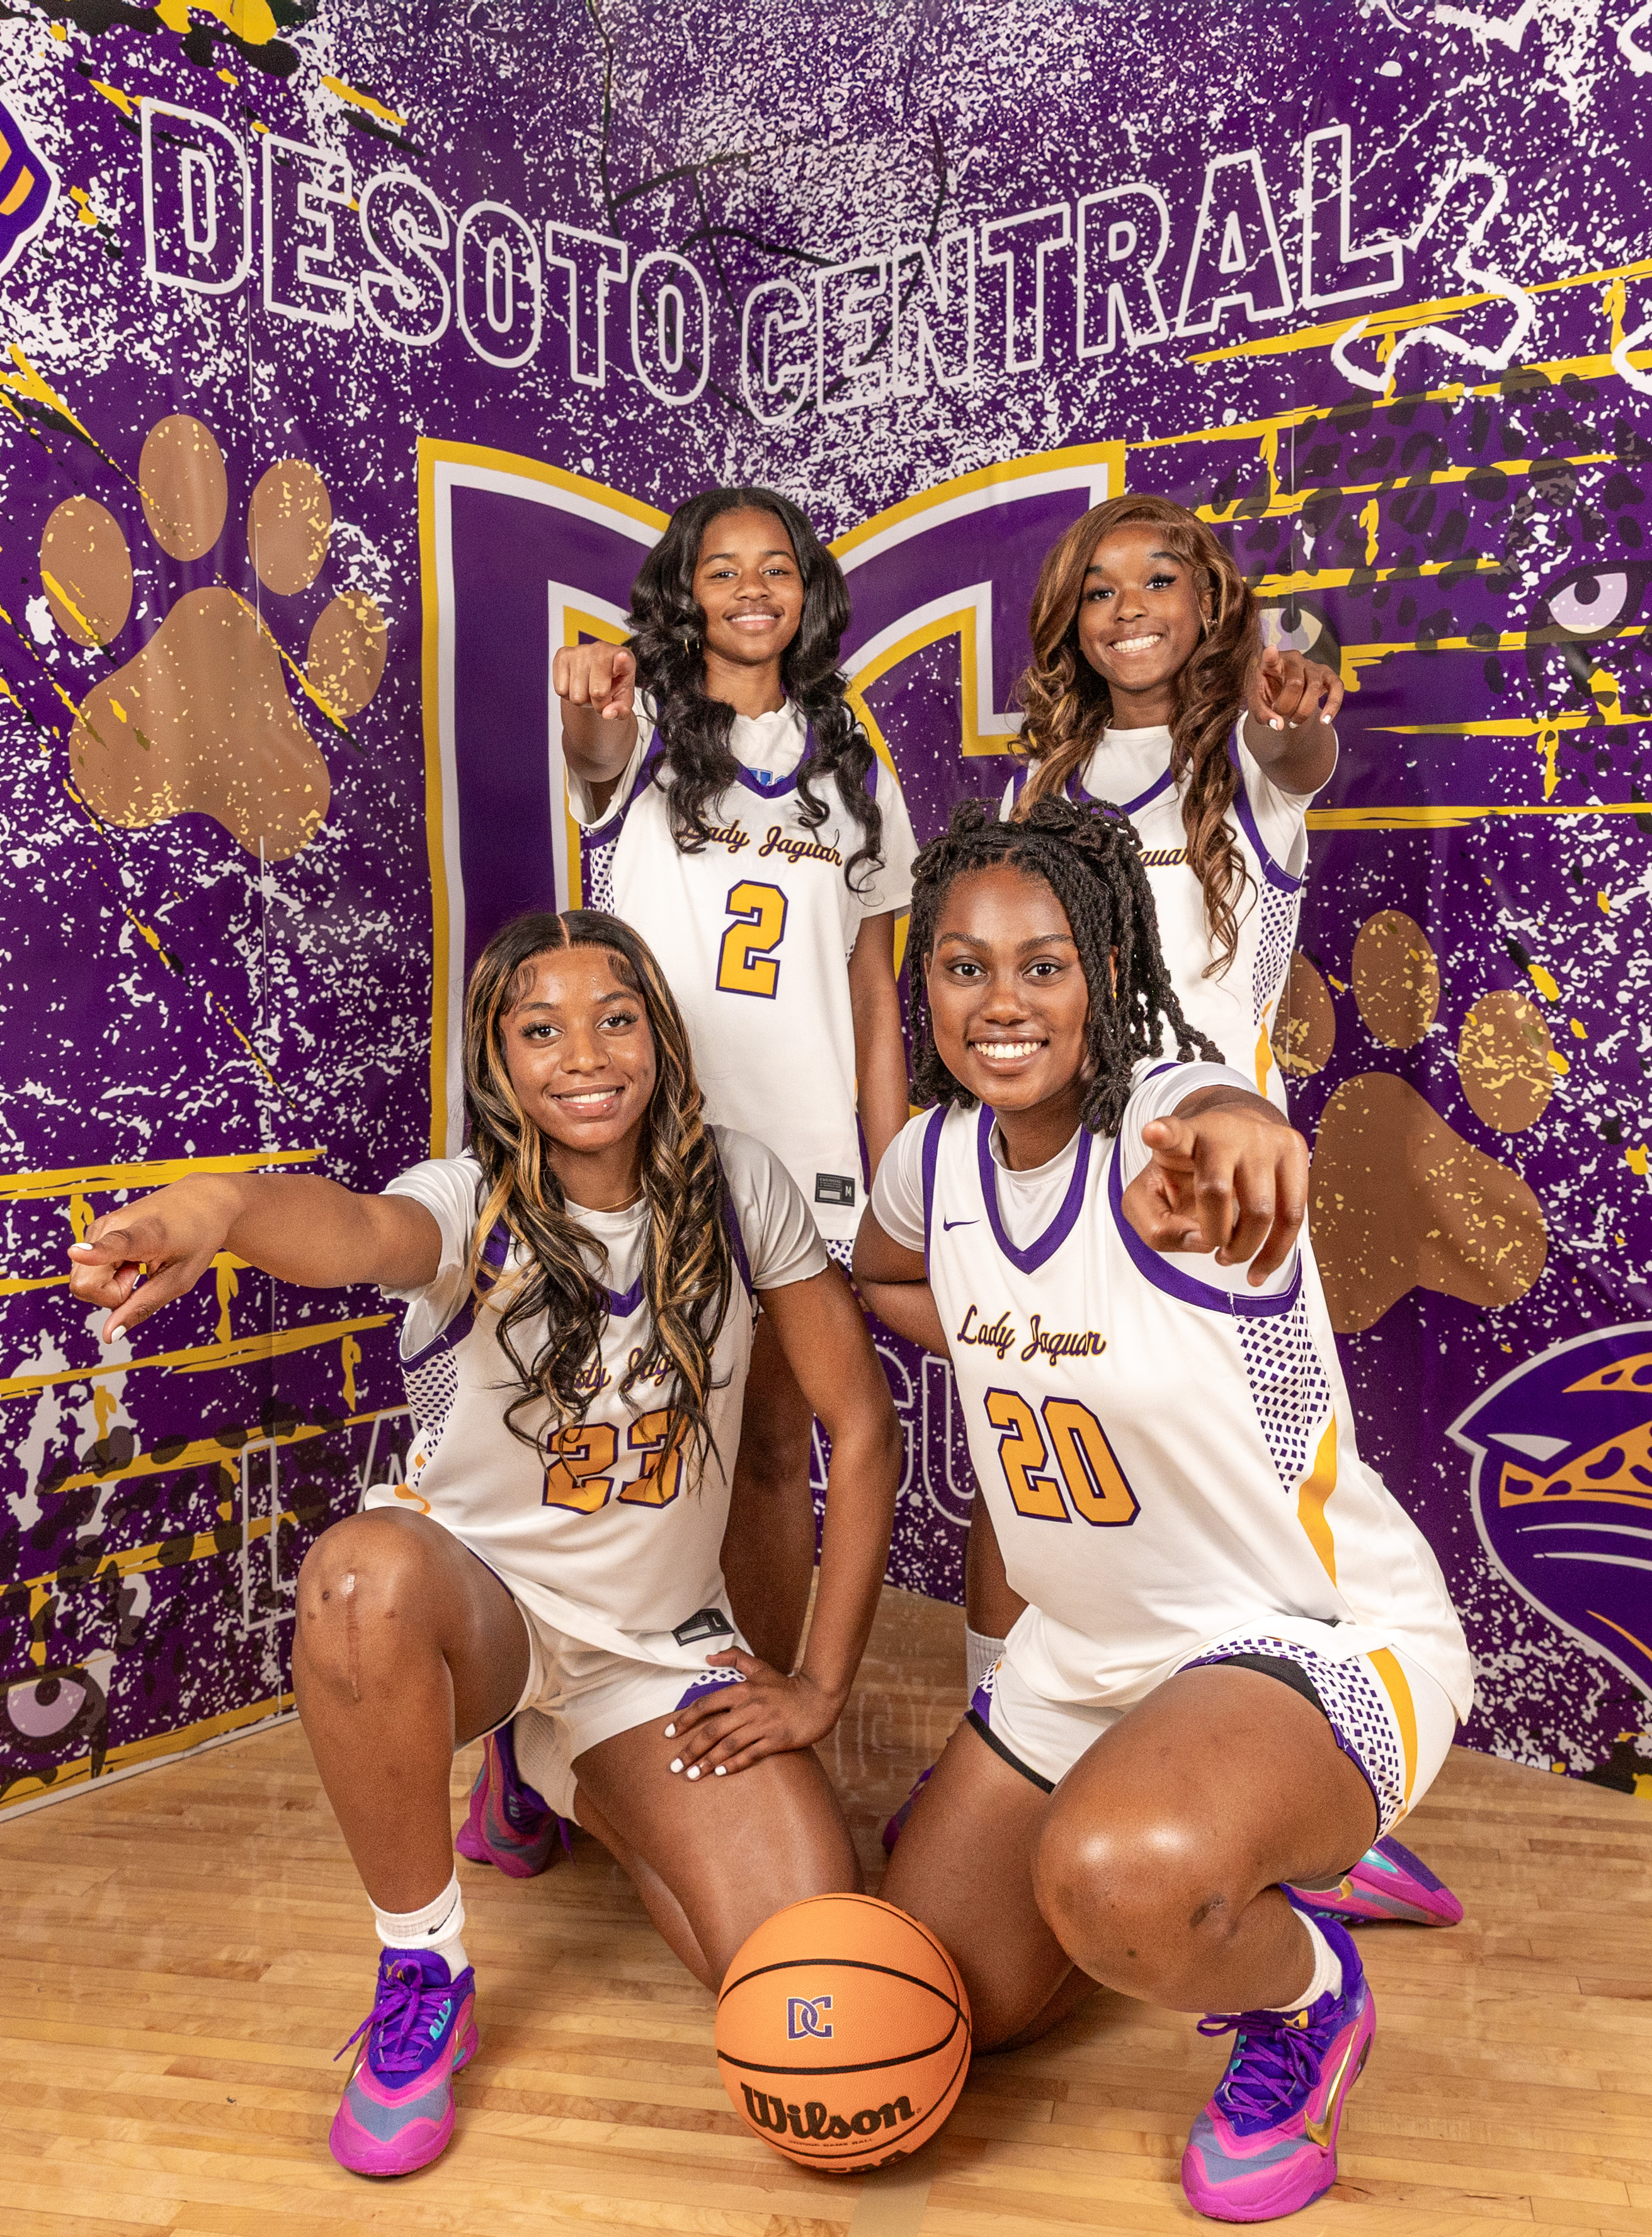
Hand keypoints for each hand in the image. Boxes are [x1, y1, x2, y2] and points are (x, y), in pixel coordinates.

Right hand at [66, 1179, 237, 1342]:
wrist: (202, 1200)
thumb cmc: (196, 1239)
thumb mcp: (180, 1279)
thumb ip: (143, 1306)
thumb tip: (109, 1336)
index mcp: (144, 1233)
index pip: (116, 1244)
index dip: (94, 1253)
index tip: (77, 1252)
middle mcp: (111, 1225)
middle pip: (85, 1285)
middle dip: (112, 1296)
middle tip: (140, 1277)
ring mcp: (99, 1226)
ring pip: (83, 1280)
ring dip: (111, 1285)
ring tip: (139, 1264)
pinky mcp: (95, 1230)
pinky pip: (88, 1271)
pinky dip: (109, 1275)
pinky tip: (132, 1259)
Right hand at [552, 640, 635, 720]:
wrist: (594, 674)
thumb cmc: (612, 684)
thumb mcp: (623, 700)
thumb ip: (621, 710)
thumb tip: (607, 714)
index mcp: (624, 657)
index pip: (623, 660)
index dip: (622, 661)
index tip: (622, 658)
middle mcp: (602, 649)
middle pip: (597, 693)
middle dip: (598, 703)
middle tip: (601, 695)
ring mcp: (581, 650)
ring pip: (576, 696)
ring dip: (582, 700)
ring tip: (588, 688)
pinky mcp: (563, 655)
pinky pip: (561, 690)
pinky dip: (568, 694)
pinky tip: (576, 684)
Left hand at [661, 1651, 843, 1778]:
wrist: (819, 1696)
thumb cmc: (786, 1685)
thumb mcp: (760, 1667)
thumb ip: (734, 1659)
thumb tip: (708, 1657)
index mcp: (742, 1689)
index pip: (705, 1704)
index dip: (684, 1720)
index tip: (668, 1735)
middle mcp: (749, 1706)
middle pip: (712, 1730)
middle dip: (690, 1750)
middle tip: (675, 1766)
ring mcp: (763, 1724)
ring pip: (728, 1745)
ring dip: (707, 1762)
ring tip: (691, 1775)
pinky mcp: (777, 1739)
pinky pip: (751, 1755)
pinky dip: (733, 1764)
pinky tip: (719, 1773)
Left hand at [1123, 1103, 1306, 1284]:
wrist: (1232, 1137)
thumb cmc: (1186, 1175)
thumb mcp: (1152, 1196)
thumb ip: (1156, 1228)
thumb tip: (1200, 1241)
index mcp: (1183, 1137)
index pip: (1172, 1134)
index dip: (1163, 1135)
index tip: (1153, 1133)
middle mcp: (1223, 1130)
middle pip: (1217, 1191)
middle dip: (1213, 1233)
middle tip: (1209, 1243)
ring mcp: (1262, 1137)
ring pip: (1261, 1210)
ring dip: (1244, 1248)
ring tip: (1229, 1255)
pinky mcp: (1292, 1148)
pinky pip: (1292, 1214)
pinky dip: (1275, 1252)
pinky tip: (1258, 1270)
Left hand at [1246, 646, 1342, 732]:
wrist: (1284, 693)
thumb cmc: (1269, 694)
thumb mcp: (1259, 705)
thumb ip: (1263, 715)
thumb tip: (1279, 725)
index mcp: (1272, 663)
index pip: (1270, 657)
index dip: (1271, 655)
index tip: (1270, 650)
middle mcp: (1294, 660)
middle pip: (1295, 682)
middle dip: (1287, 706)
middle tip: (1280, 716)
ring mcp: (1312, 666)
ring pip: (1314, 687)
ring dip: (1304, 710)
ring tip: (1293, 723)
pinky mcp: (1327, 675)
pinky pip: (1337, 686)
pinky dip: (1333, 705)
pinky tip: (1325, 720)